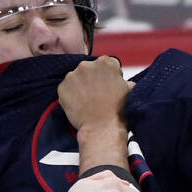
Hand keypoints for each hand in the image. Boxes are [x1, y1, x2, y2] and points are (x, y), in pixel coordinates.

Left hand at [58, 56, 130, 171]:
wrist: (102, 128)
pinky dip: (71, 95)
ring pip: (77, 78)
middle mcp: (86, 65)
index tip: (110, 86)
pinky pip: (67, 89)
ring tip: (88, 101)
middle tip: (98, 95)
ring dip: (81, 86)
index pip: (107, 63)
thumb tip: (123, 81)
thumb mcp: (130, 90)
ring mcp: (72, 76)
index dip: (109, 75)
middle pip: (89, 69)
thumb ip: (124, 80)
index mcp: (105, 62)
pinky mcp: (62, 88)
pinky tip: (80, 105)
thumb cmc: (118, 110)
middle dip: (93, 79)